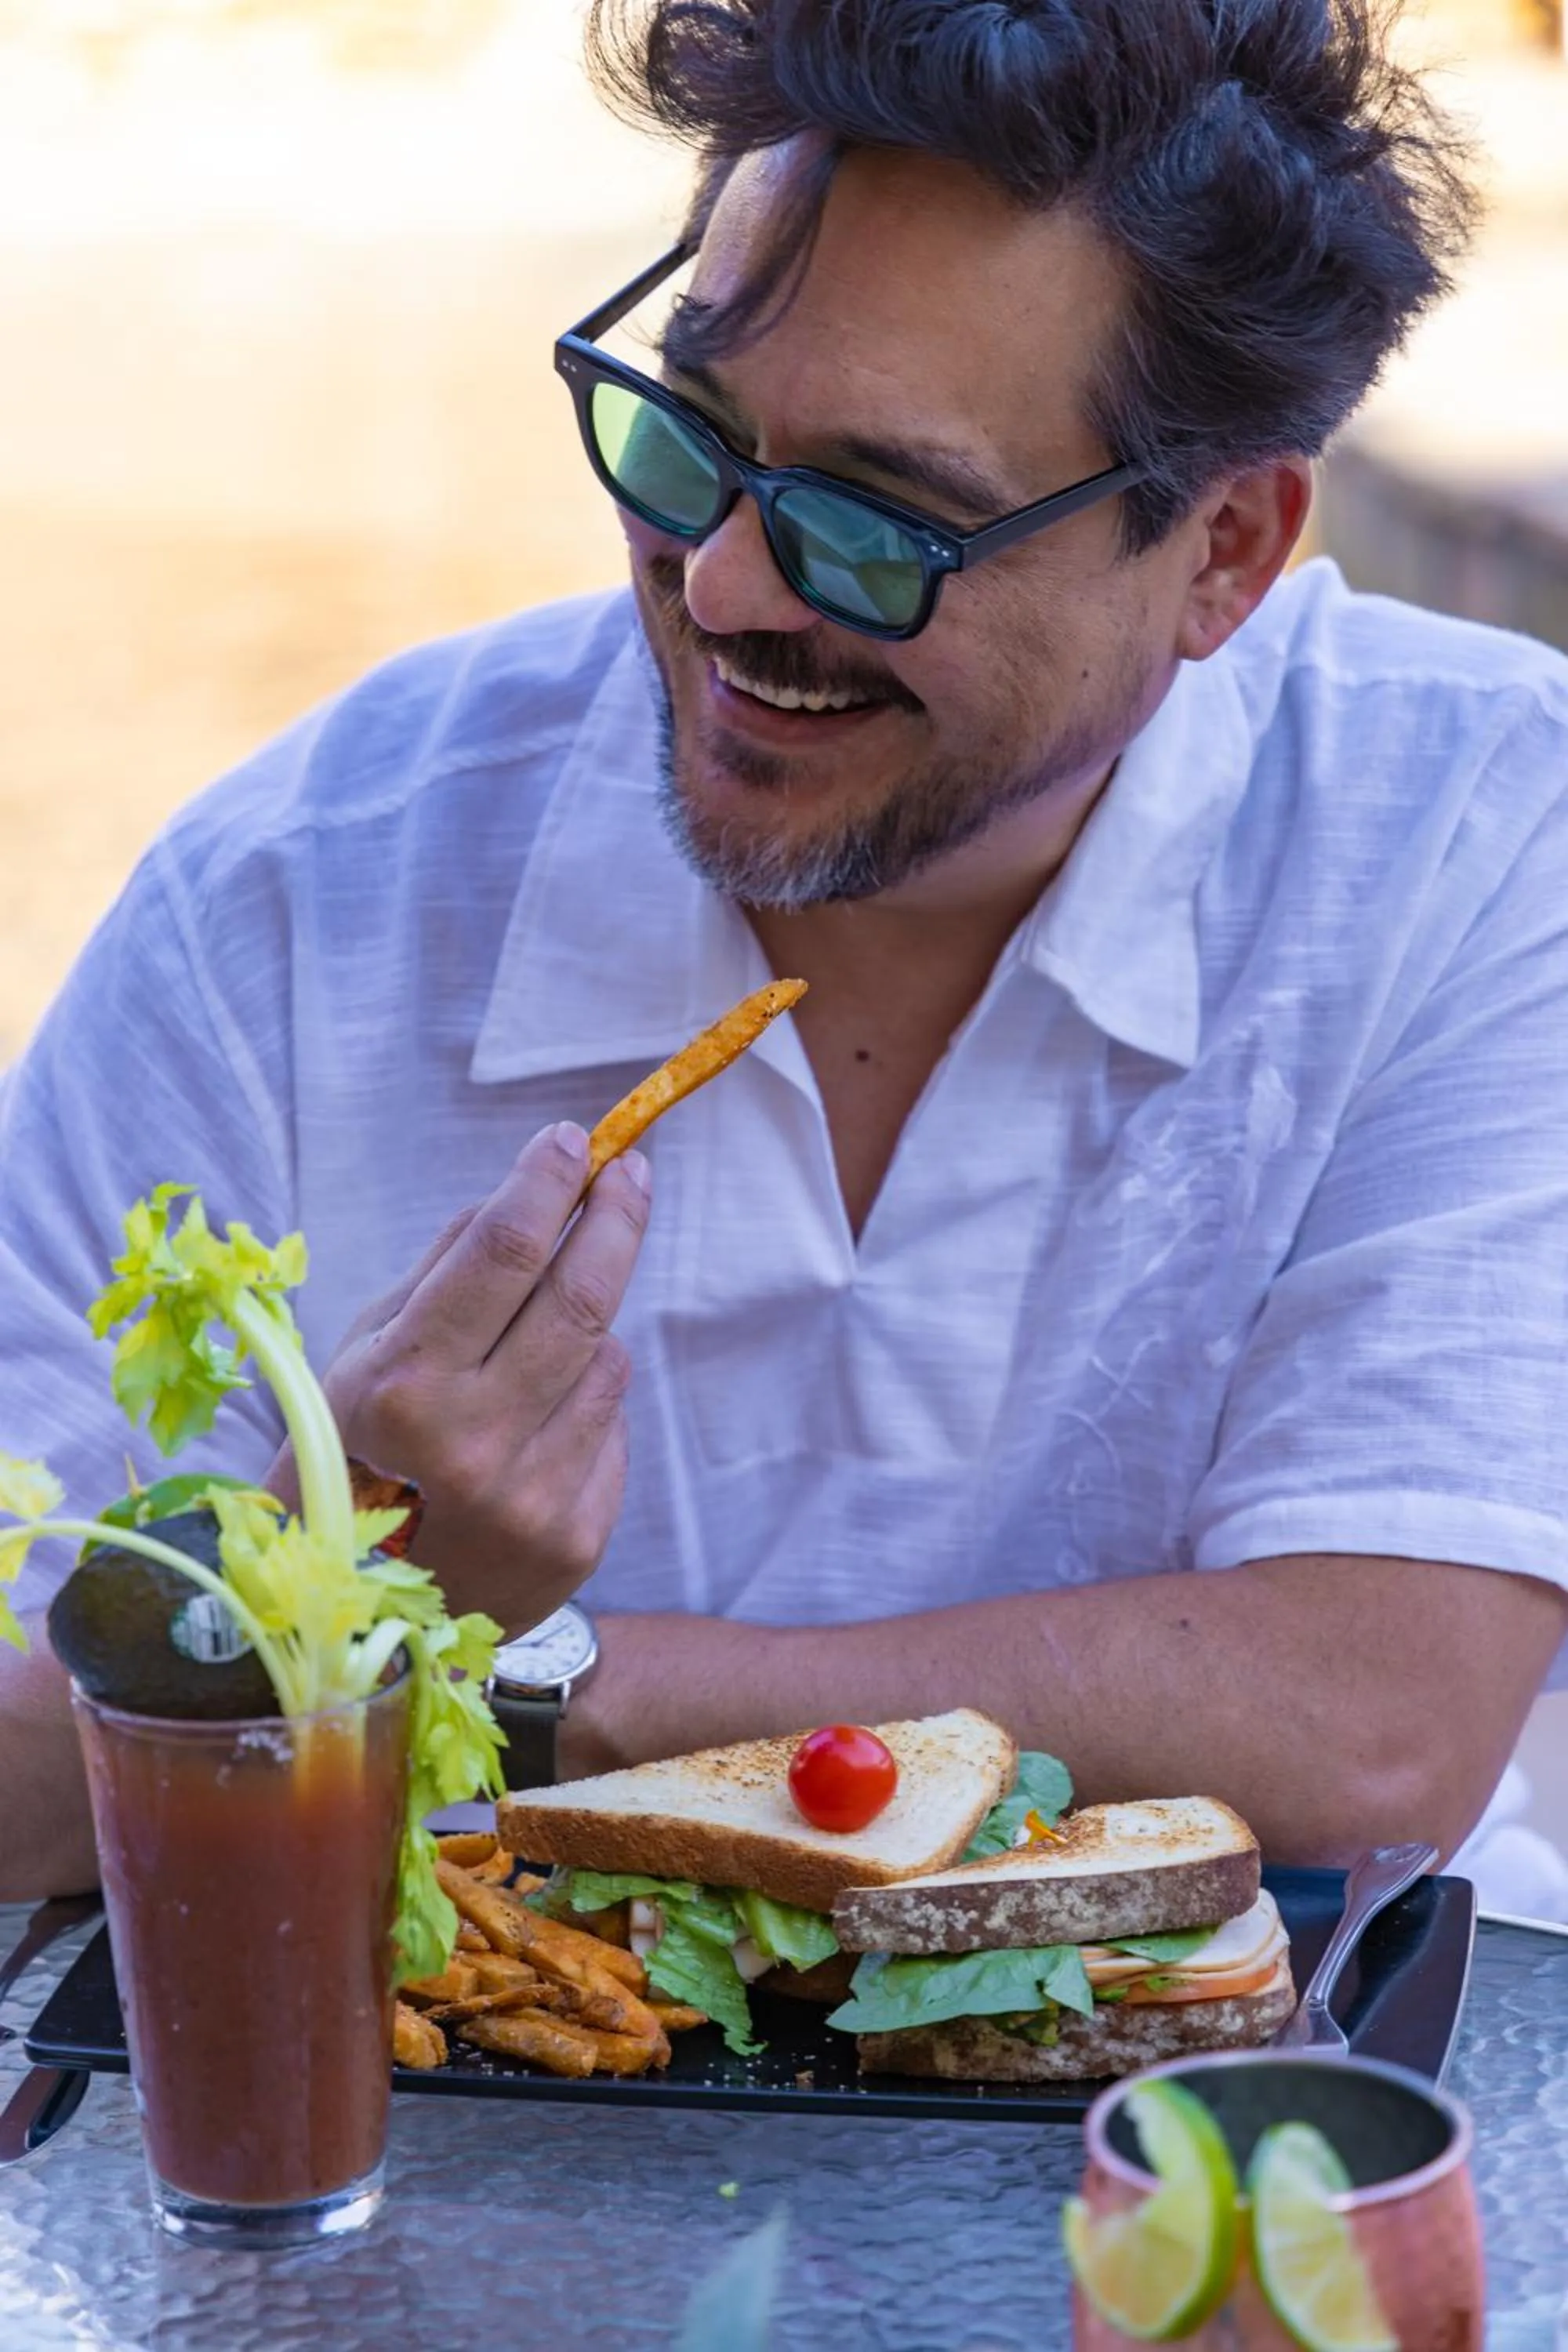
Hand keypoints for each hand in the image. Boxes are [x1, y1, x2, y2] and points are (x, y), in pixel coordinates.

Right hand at [313, 1122, 649, 1632]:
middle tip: (624, 1170)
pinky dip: (584, 1401)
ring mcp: (533, 1498)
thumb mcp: (360, 1360)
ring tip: (534, 1345)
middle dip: (612, 1219)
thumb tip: (521, 1191)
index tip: (570, 1140)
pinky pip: (610, 1422)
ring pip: (606, 1356)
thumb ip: (440, 1274)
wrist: (364, 1622)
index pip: (501, 1256)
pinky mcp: (578, 1535)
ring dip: (585, 1327)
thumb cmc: (355, 1460)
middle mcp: (471, 1445)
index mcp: (400, 1390)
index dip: (545, 1185)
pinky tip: (536, 1424)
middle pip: (580, 1298)